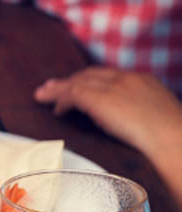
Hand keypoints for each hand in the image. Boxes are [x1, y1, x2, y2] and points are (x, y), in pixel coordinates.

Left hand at [34, 68, 181, 156]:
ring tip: (43, 96)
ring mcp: (113, 86)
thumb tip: (130, 124)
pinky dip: (61, 99)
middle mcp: (127, 79)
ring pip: (78, 82)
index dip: (92, 81)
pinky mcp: (99, 97)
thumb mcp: (158, 119)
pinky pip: (73, 94)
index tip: (81, 86)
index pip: (111, 76)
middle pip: (91, 75)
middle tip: (53, 87)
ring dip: (58, 89)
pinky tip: (56, 110)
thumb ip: (141, 115)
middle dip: (71, 81)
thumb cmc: (171, 136)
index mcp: (143, 81)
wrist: (172, 136)